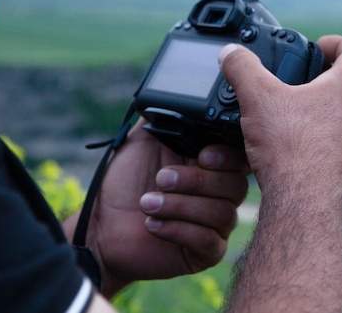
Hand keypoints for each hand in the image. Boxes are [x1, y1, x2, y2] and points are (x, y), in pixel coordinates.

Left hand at [65, 122, 248, 297]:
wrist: (101, 226)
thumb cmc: (123, 183)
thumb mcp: (145, 139)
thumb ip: (168, 116)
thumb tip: (183, 90)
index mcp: (210, 164)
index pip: (239, 158)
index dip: (228, 157)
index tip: (202, 155)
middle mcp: (219, 193)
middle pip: (236, 185)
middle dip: (197, 181)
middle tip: (161, 178)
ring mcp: (215, 224)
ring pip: (223, 213)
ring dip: (182, 206)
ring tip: (147, 203)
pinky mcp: (206, 252)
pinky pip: (210, 241)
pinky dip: (180, 230)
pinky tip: (153, 225)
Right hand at [218, 35, 341, 311]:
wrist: (304, 204)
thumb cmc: (290, 150)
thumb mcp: (257, 98)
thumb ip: (242, 69)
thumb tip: (231, 52)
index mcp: (340, 94)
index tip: (323, 46)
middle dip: (318, 86)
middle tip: (292, 88)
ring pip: (336, 126)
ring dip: (313, 121)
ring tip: (282, 125)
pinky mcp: (341, 176)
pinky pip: (328, 156)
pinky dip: (310, 152)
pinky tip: (285, 158)